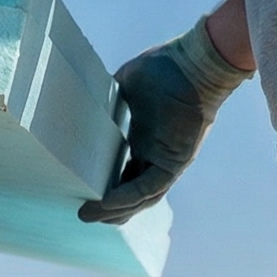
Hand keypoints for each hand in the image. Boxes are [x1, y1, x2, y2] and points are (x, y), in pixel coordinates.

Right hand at [78, 18, 252, 223]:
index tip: (82, 192)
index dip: (105, 187)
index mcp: (147, 140)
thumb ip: (108, 98)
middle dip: (108, 209)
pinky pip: (150, 187)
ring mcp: (168, 160)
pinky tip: (105, 204)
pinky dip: (127, 198)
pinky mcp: (175, 161)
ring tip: (87, 216)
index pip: (126, 173)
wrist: (194, 61)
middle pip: (133, 194)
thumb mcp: (125, 85)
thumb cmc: (164, 67)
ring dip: (114, 211)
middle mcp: (157, 154)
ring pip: (142, 198)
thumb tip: (84, 99)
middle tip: (83, 214)